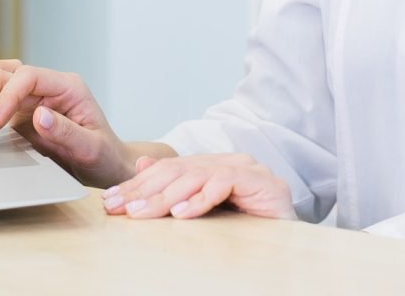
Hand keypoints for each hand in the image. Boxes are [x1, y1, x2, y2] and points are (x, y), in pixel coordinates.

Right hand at [0, 60, 131, 186]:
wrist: (107, 165)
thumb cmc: (104, 155)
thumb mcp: (91, 148)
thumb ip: (67, 132)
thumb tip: (40, 115)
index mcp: (68, 87)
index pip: (29, 77)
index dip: (7, 96)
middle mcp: (50, 87)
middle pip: (9, 74)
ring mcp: (36, 98)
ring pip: (0, 81)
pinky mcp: (25, 113)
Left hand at [101, 153, 296, 219]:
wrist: (295, 242)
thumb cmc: (250, 229)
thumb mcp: (205, 208)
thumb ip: (177, 187)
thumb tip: (142, 164)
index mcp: (212, 166)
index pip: (167, 171)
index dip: (137, 186)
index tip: (109, 202)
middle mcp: (227, 161)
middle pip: (177, 171)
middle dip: (144, 190)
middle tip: (118, 208)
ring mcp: (245, 168)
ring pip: (196, 176)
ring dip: (165, 196)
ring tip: (143, 213)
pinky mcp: (260, 181)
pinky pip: (225, 184)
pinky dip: (201, 199)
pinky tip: (182, 213)